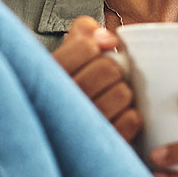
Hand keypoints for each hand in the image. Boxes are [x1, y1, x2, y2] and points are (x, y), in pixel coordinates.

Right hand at [53, 16, 141, 140]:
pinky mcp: (101, 143)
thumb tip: (108, 38)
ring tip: (108, 99)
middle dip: (114, 71)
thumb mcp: (67, 54)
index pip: (86, 47)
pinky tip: (115, 119)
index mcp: (46, 74)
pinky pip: (132, 120)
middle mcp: (58, 102)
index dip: (98, 48)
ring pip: (122, 93)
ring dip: (123, 94)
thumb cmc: (69, 88)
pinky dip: (130, 117)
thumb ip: (83, 32)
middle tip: (105, 80)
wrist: (62, 139)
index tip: (96, 54)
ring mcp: (79, 127)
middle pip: (109, 69)